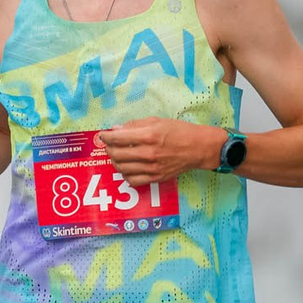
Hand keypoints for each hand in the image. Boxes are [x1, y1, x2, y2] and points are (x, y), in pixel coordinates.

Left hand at [99, 118, 225, 186]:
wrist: (199, 148)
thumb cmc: (180, 131)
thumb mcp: (157, 121)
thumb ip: (135, 125)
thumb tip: (116, 129)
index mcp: (149, 135)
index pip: (118, 138)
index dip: (106, 137)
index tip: (103, 135)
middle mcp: (149, 153)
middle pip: (117, 155)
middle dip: (109, 149)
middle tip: (109, 145)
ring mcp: (152, 168)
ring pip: (122, 169)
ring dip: (115, 162)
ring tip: (117, 156)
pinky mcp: (156, 178)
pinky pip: (133, 180)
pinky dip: (125, 175)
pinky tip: (127, 168)